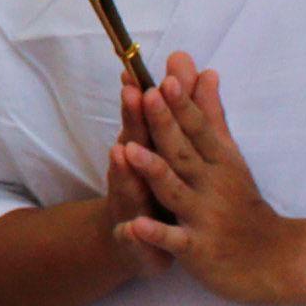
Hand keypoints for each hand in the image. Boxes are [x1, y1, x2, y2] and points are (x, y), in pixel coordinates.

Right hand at [94, 77, 170, 286]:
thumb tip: (186, 60)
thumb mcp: (165, 145)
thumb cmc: (152, 186)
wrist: (133, 245)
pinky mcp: (135, 240)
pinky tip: (129, 229)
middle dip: (133, 118)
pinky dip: (132, 233)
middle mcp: (133, 173)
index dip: (148, 91)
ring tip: (119, 150)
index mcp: (148, 149)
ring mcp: (131, 205)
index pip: (147, 115)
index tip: (144, 65)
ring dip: (123, 169)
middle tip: (132, 92)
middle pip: (133, 141)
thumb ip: (179, 105)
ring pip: (126, 185)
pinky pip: (132, 237)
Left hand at [110, 57, 305, 305]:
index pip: (198, 126)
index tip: (168, 75)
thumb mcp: (229, 156)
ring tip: (128, 150)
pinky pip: (173, 240)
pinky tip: (134, 226)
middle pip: (183, 151)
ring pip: (175, 191)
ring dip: (153, 171)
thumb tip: (206, 71)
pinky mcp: (197, 248)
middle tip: (147, 94)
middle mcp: (211, 184)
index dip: (182, 102)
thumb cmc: (242, 201)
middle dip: (165, 123)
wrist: (276, 259)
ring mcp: (204, 216)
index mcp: (217, 160)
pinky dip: (155, 234)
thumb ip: (211, 114)